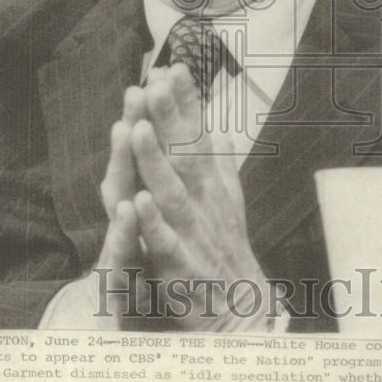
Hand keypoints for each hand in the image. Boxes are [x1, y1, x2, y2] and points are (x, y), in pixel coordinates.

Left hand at [128, 64, 273, 330]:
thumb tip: (216, 130)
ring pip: (172, 193)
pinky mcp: (181, 268)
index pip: (196, 137)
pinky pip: (165, 244)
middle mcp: (203, 204)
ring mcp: (193, 234)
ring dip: (156, 161)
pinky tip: (140, 201)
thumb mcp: (229, 204)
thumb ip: (220, 166)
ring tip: (140, 128)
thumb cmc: (228, 252)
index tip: (175, 65)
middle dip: (170, 118)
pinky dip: (154, 224)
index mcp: (210, 187)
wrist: (241, 315)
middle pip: (184, 155)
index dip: (186, 102)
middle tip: (155, 79)